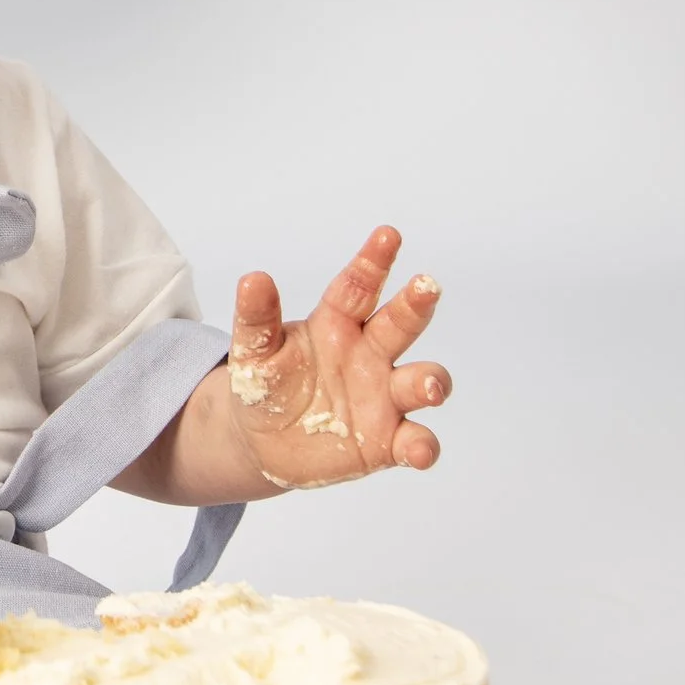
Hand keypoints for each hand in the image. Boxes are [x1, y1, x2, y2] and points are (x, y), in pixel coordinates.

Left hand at [226, 226, 450, 491]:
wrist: (262, 442)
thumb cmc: (266, 385)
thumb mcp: (253, 351)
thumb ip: (256, 318)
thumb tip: (253, 278)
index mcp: (336, 324)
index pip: (357, 287)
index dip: (373, 261)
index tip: (388, 234)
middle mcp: (369, 355)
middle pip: (399, 325)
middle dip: (415, 306)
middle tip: (427, 286)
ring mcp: (383, 397)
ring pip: (420, 382)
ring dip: (431, 381)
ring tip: (427, 386)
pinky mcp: (388, 441)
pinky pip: (415, 440)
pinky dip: (423, 445)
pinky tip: (419, 450)